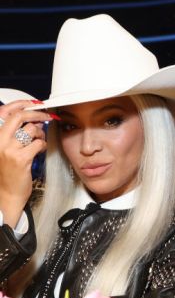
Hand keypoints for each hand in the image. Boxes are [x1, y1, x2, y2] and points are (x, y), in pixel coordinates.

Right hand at [0, 100, 52, 226]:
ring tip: (40, 140)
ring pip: (31, 130)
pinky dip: (43, 145)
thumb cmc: (8, 172)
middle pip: (19, 117)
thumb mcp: (5, 149)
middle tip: (47, 116)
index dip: (21, 104)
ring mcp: (9, 150)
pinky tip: (40, 150)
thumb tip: (31, 118)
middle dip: (36, 114)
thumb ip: (13, 133)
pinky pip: (38, 143)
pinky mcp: (21, 159)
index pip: (5, 111)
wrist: (6, 194)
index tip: (35, 103)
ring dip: (40, 133)